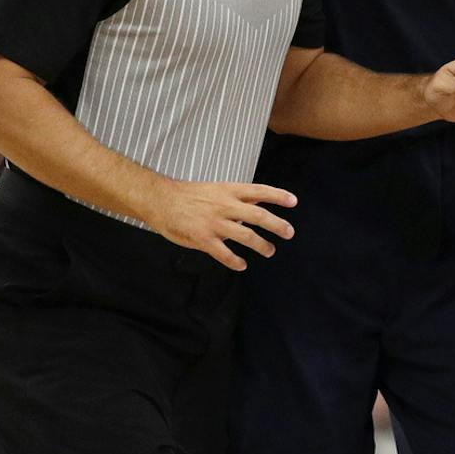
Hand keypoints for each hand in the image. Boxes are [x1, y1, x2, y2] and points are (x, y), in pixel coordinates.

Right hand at [143, 181, 295, 270]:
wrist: (161, 200)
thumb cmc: (188, 195)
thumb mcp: (215, 188)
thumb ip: (235, 197)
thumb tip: (257, 202)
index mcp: (228, 191)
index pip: (259, 190)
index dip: (278, 195)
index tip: (293, 202)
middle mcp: (224, 205)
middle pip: (259, 215)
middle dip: (277, 225)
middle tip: (289, 233)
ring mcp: (214, 223)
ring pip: (246, 236)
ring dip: (261, 245)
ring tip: (270, 250)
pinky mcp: (203, 239)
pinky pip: (224, 254)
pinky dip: (236, 261)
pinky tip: (242, 264)